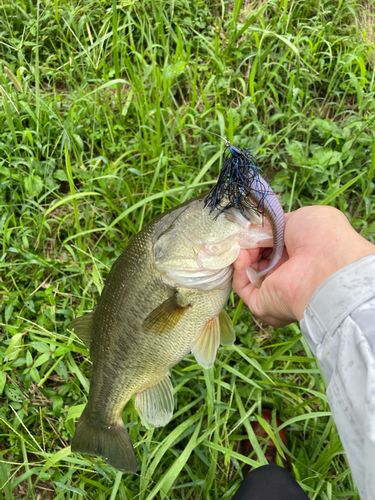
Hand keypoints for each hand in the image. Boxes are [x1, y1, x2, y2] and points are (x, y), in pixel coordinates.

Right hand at [233, 206, 374, 326]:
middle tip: (245, 234)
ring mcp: (275, 290)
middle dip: (249, 243)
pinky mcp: (261, 304)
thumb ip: (277, 222)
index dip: (260, 234)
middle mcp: (288, 273)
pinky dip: (238, 270)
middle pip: (258, 256)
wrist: (325, 265)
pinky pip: (242, 286)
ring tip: (244, 244)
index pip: (273, 244)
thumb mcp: (300, 218)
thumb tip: (258, 227)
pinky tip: (242, 257)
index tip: (251, 225)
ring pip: (248, 270)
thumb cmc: (322, 238)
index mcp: (301, 254)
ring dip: (242, 254)